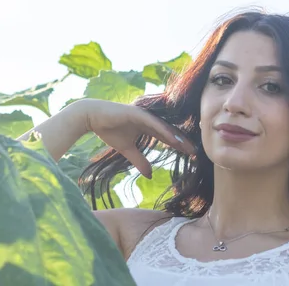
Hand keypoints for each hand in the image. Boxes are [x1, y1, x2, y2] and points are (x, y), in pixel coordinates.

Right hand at [77, 98, 195, 177]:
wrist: (92, 117)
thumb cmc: (109, 130)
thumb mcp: (127, 150)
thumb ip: (139, 160)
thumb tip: (150, 175)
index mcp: (148, 127)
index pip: (167, 137)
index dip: (178, 145)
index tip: (190, 155)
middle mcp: (149, 120)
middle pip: (170, 132)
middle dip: (183, 142)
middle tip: (196, 153)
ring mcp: (145, 115)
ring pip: (165, 128)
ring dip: (177, 137)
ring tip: (189, 148)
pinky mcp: (138, 113)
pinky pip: (154, 123)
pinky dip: (165, 131)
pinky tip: (174, 139)